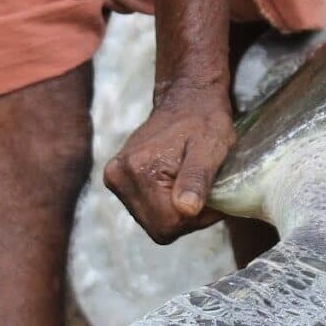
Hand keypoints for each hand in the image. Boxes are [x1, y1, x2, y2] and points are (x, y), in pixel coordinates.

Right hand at [104, 85, 235, 243]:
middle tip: (203, 189)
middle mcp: (118, 176)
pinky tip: (176, 183)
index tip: (211, 194)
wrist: (186, 98)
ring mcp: (114, 179)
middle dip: (186, 216)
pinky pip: (147, 211)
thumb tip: (186, 210)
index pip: (170, 223)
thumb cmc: (204, 120)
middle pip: (159, 227)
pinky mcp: (117, 180)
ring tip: (190, 183)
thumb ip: (197, 178)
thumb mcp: (211, 147)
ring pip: (154, 222)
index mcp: (138, 169)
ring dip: (177, 212)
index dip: (198, 217)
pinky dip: (166, 205)